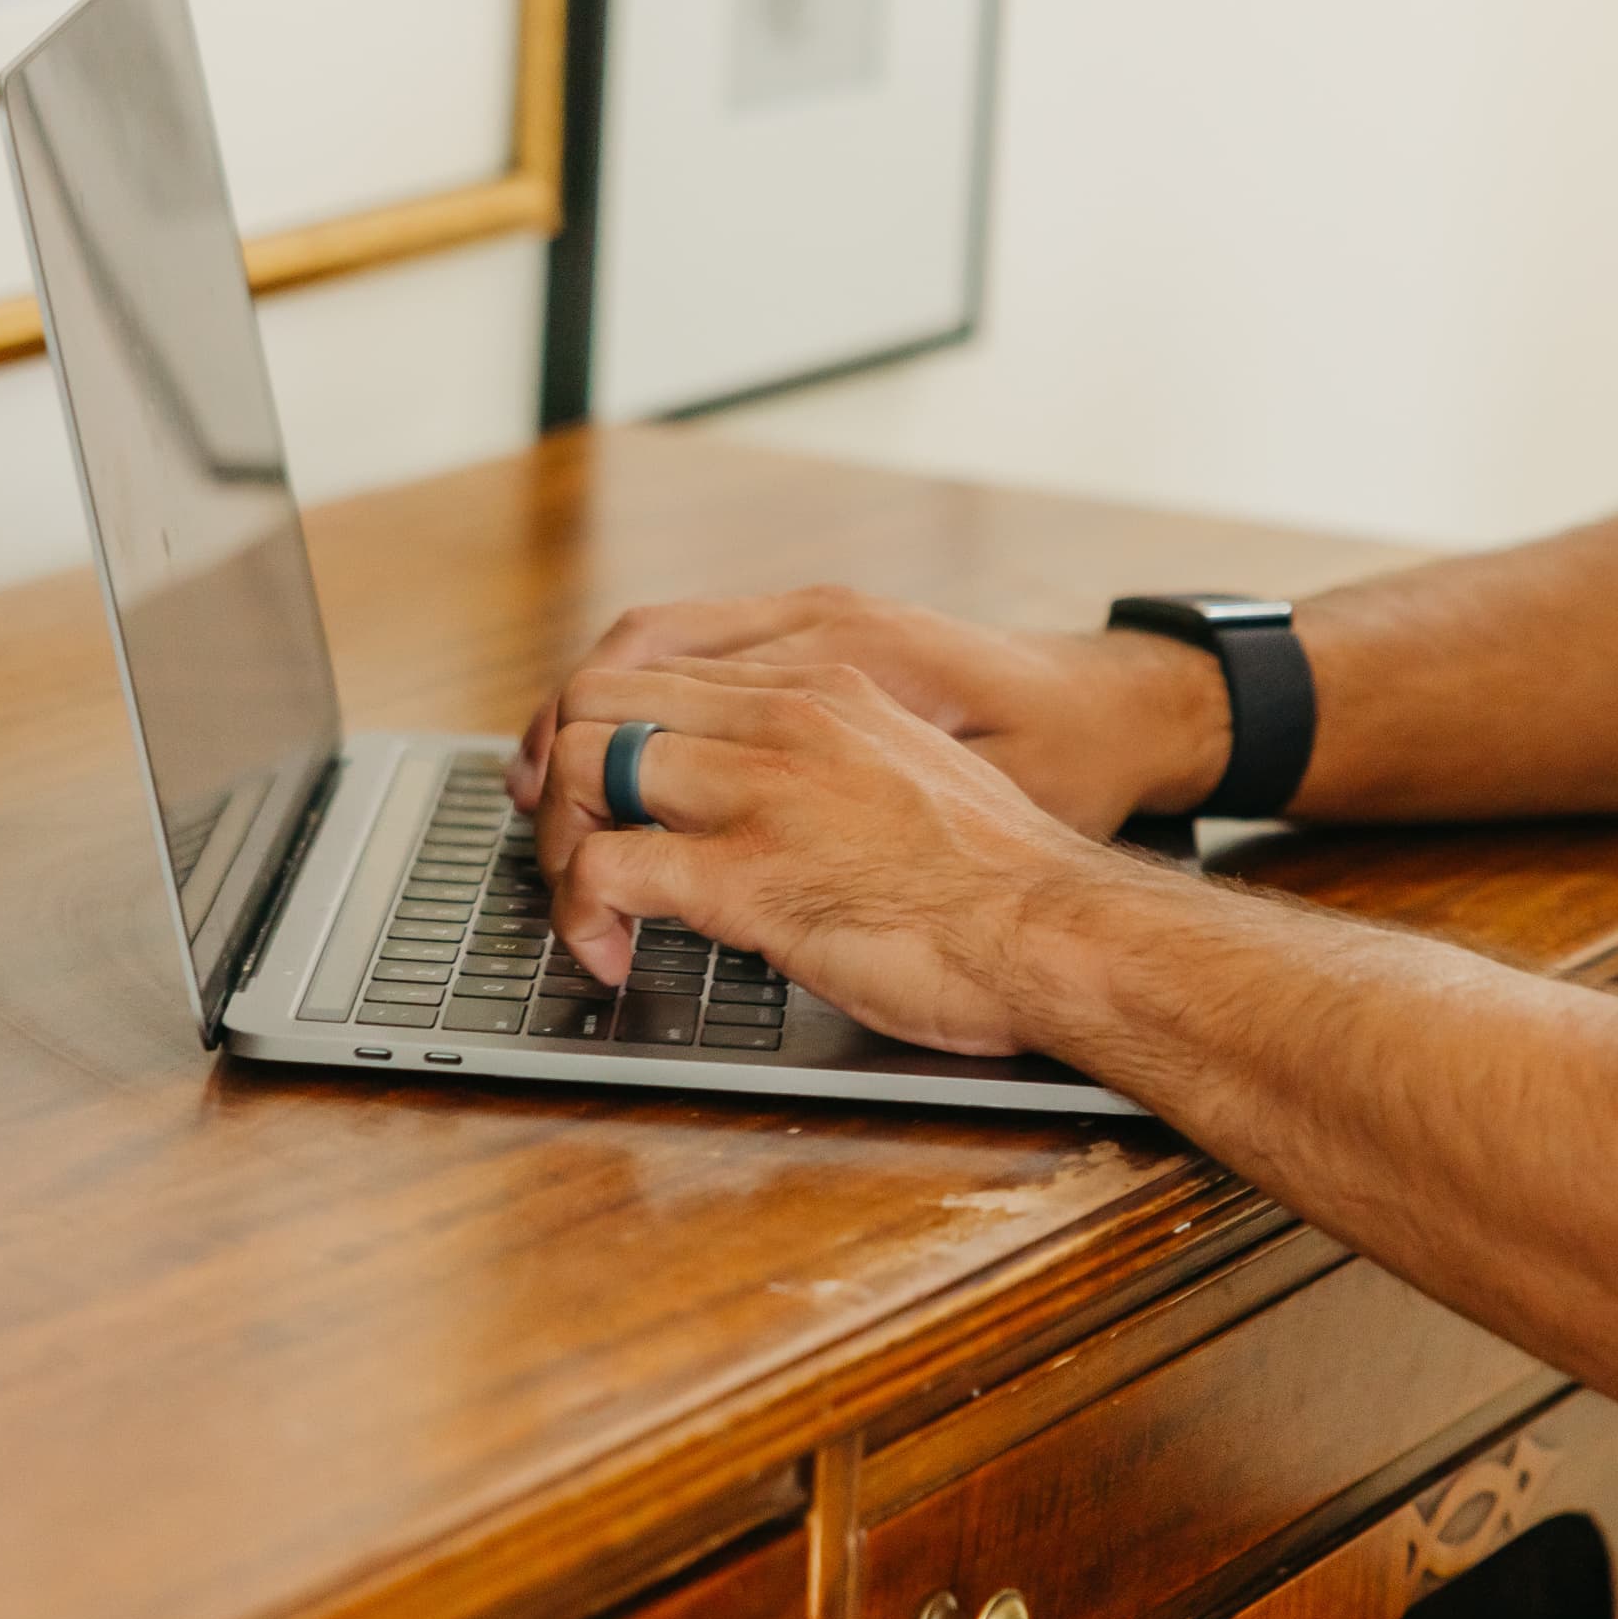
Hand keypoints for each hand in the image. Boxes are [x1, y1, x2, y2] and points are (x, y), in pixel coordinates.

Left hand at [534, 657, 1149, 1058]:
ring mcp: (762, 792)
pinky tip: (609, 952)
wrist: (1059, 932)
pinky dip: (580, 915)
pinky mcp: (748, 875)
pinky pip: (607, 870)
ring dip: (558, 844)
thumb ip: (836, 763)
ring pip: (582, 768)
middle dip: (559, 780)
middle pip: (596, 701)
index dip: (595, 730)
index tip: (590, 791)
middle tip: (573, 851)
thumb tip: (784, 801)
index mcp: (823, 688)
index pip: (657, 666)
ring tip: (584, 904)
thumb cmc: (1003, 880)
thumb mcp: (911, 773)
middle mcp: (783, 720)